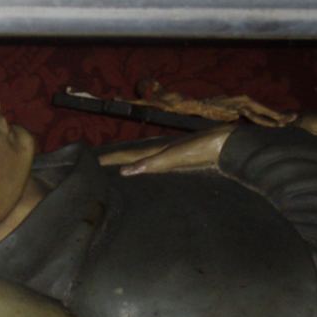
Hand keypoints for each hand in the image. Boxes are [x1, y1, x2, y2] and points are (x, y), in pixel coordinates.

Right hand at [97, 124, 236, 175]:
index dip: (106, 160)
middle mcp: (159, 150)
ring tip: (113, 169)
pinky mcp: (180, 159)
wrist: (228, 144)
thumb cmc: (204, 149)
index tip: (87, 162)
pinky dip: (142, 167)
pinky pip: (153, 163)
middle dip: (112, 159)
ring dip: (126, 162)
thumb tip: (124, 172)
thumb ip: (151, 164)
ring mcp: (170, 154)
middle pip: (130, 154)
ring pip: (141, 158)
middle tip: (93, 165)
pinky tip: (145, 172)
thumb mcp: (175, 158)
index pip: (124, 155)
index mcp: (155, 149)